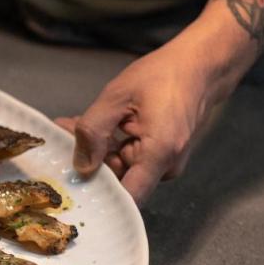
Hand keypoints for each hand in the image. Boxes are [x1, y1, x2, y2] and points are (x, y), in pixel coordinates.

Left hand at [55, 38, 220, 204]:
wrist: (200, 65)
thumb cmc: (164, 75)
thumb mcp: (116, 97)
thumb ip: (93, 131)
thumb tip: (80, 167)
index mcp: (159, 155)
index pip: (127, 199)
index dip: (97, 196)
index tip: (70, 182)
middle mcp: (165, 167)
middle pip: (118, 181)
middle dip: (87, 160)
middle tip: (63, 135)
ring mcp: (164, 163)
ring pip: (120, 169)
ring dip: (96, 150)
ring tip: (73, 124)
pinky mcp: (159, 157)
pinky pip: (129, 159)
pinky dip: (110, 145)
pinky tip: (96, 126)